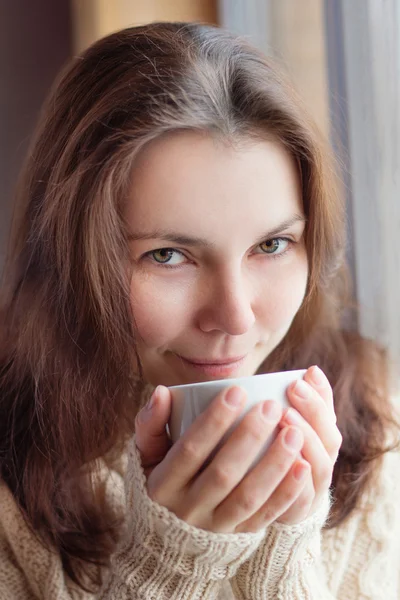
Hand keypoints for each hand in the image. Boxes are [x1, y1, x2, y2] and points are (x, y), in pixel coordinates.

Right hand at [135, 384, 314, 533]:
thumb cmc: (159, 484)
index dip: (214, 420)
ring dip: (274, 464)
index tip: (238, 390)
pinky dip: (286, 493)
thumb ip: (150, 424)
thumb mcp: (145, 457)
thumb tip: (162, 391)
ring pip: (248, 496)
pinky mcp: (239, 537)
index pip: (190, 449)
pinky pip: (265, 517)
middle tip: (272, 407)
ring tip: (294, 432)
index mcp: (163, 485)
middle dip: (250, 437)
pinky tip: (302, 467)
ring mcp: (215, 526)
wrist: (167, 546)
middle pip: (223, 472)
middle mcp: (188, 509)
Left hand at [274, 365, 341, 524]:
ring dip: (308, 441)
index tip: (305, 375)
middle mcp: (320, 466)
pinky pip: (302, 501)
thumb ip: (283, 404)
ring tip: (287, 418)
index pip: (329, 416)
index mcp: (319, 443)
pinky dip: (298, 483)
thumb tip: (300, 370)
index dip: (321, 396)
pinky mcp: (293, 515)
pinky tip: (291, 463)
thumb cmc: (262, 456)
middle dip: (313, 412)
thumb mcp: (275, 427)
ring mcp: (311, 492)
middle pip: (329, 440)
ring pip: (320, 468)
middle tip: (293, 391)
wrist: (256, 508)